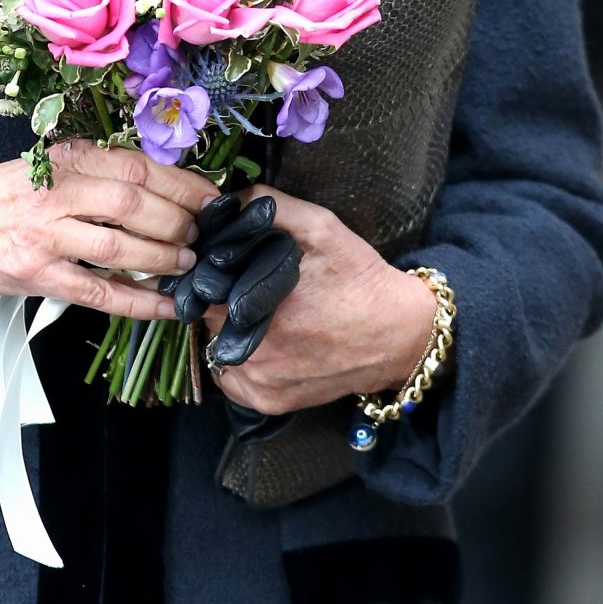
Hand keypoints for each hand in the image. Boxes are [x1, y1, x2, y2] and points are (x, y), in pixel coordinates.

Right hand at [0, 141, 213, 319]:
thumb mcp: (43, 164)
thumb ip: (93, 169)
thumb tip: (158, 183)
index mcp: (63, 159)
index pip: (137, 167)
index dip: (183, 184)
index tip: (213, 199)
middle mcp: (56, 192)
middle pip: (135, 204)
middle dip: (180, 222)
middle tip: (203, 236)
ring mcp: (45, 236)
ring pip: (120, 247)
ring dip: (164, 258)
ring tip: (189, 265)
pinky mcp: (36, 276)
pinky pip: (98, 292)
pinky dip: (139, 302)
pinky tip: (168, 307)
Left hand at [202, 188, 436, 414]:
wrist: (399, 334)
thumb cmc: (359, 278)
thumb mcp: (322, 227)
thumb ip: (272, 205)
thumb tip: (229, 200)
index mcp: (259, 303)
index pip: (203, 282)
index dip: (211, 266)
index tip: (228, 261)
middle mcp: (253, 350)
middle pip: (207, 313)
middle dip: (219, 295)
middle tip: (246, 283)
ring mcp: (260, 382)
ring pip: (216, 345)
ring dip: (226, 326)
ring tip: (257, 310)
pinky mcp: (269, 403)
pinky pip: (230, 377)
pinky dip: (236, 359)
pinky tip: (261, 339)